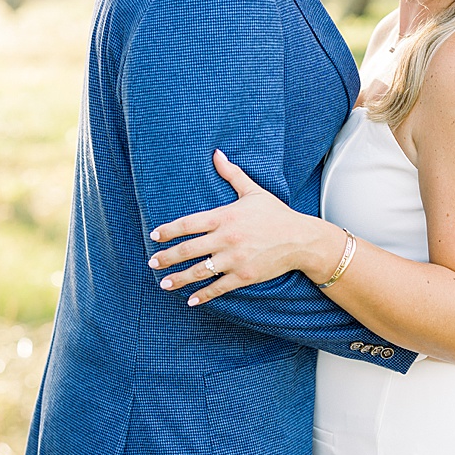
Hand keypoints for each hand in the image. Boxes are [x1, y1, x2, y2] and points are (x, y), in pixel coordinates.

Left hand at [147, 150, 332, 305]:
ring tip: (163, 283)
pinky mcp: (244, 276)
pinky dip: (204, 295)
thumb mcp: (253, 191)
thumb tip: (216, 153)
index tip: (154, 235)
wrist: (302, 239)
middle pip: (188, 249)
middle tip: (152, 261)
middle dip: (167, 257)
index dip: (169, 230)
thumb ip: (232, 174)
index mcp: (225, 216)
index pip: (189, 224)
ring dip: (179, 279)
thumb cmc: (276, 214)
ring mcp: (235, 259)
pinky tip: (191, 300)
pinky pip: (219, 287)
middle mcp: (227, 238)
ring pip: (200, 271)